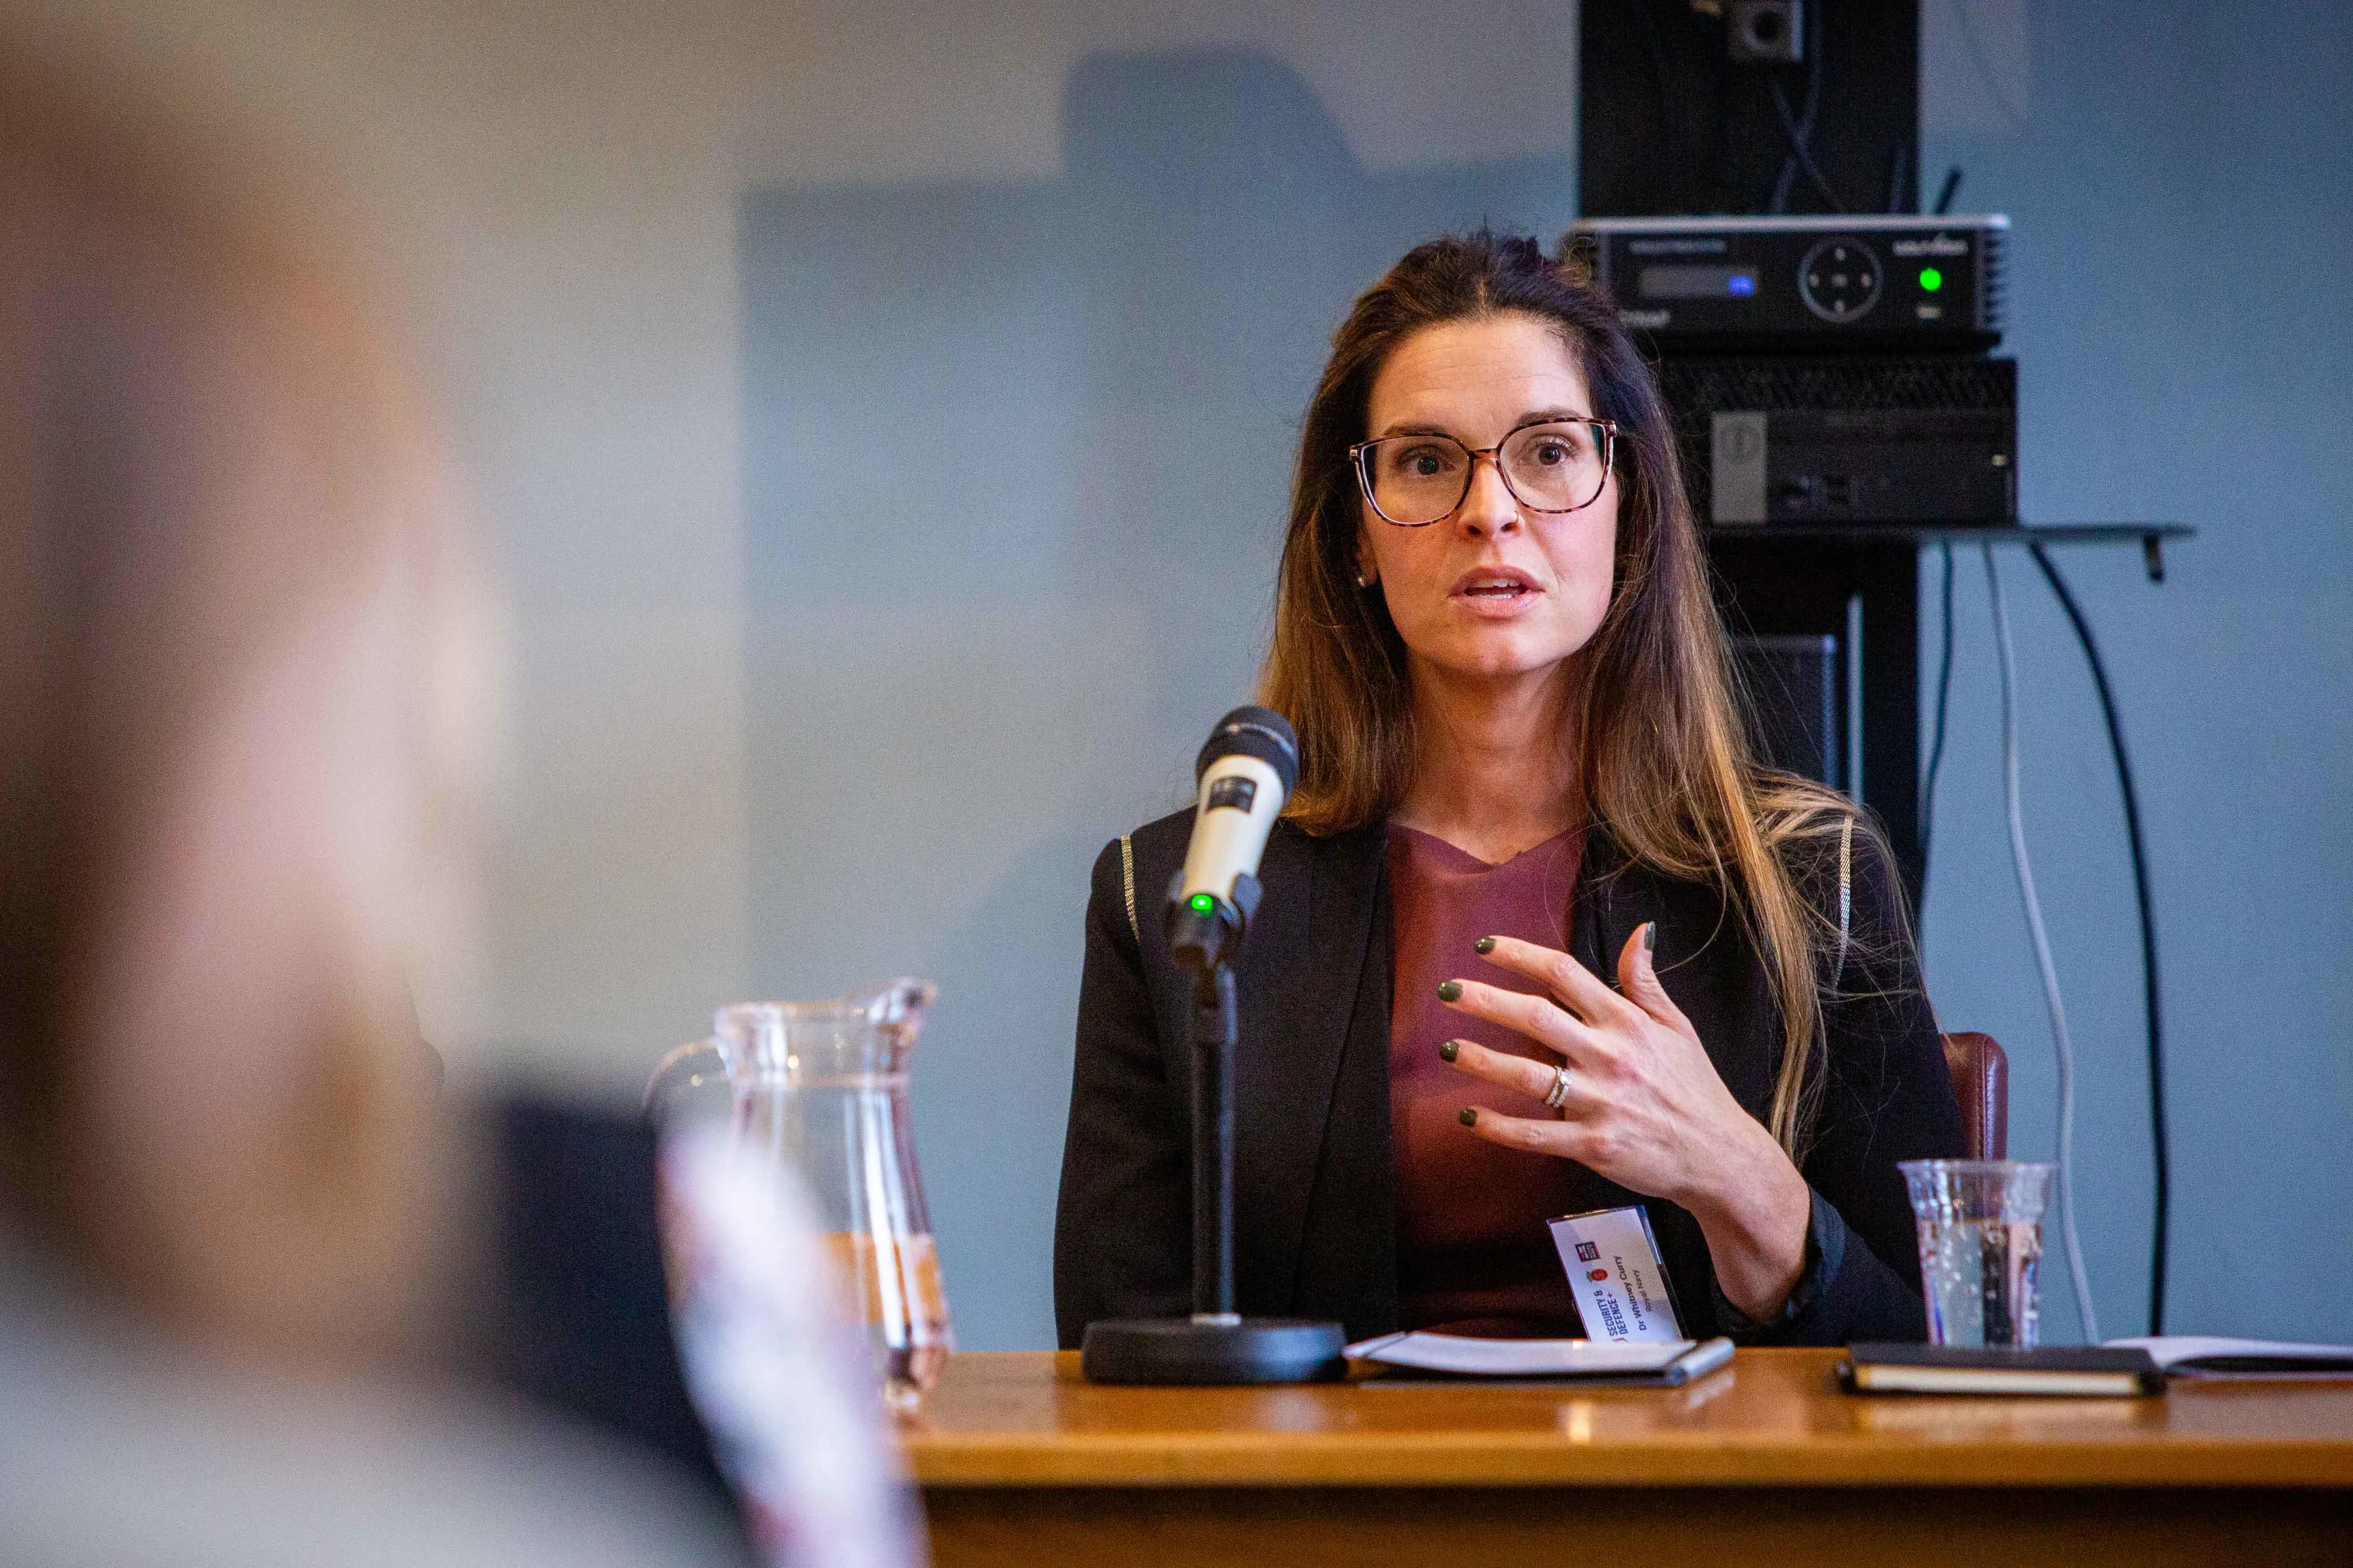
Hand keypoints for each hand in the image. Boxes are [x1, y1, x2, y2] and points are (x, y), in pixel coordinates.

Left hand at [1436, 925, 1811, 1320]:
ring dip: (1480, 1059)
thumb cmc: (1695, 1088)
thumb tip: (1640, 931)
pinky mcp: (1593, 1145)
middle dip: (1486, 1000)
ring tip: (1446, 1048)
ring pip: (1527, 1076)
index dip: (1520, 956)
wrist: (1719, 1156)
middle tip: (1447, 989)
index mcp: (1627, 1022)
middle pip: (1536, 1017)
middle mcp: (1610, 1056)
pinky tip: (1468, 1116)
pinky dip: (1498, 1127)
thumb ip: (1646, 982)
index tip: (1485, 947)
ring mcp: (1600, 1102)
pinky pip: (1534, 1134)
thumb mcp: (1679, 1027)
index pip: (1564, 975)